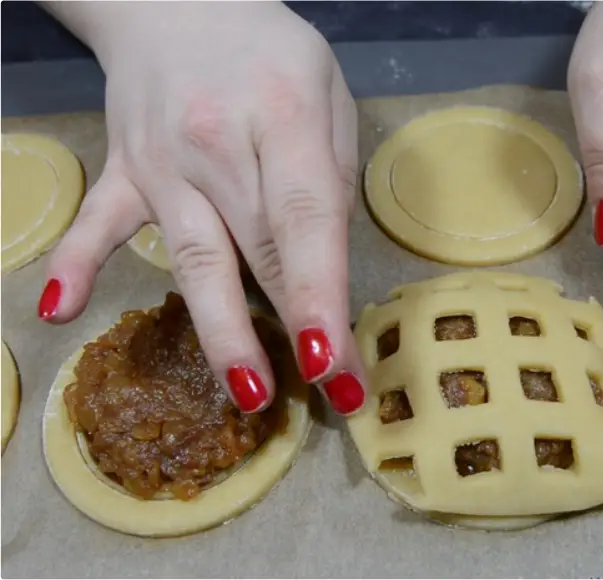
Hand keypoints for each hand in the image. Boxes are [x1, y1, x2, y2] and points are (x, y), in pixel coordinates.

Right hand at [39, 2, 365, 414]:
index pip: (304, 219)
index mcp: (282, 116)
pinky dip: (76, 262)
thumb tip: (327, 267)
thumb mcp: (327, 97)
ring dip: (220, 329)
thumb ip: (330, 179)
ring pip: (193, 257)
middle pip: (257, 251)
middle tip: (327, 396)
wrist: (181, 4)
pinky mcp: (124, 168)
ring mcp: (161, 160)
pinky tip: (56, 308)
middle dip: (293, 330)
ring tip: (246, 392)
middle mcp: (217, 143)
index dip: (320, 294)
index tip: (336, 362)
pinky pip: (98, 220)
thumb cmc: (272, 56)